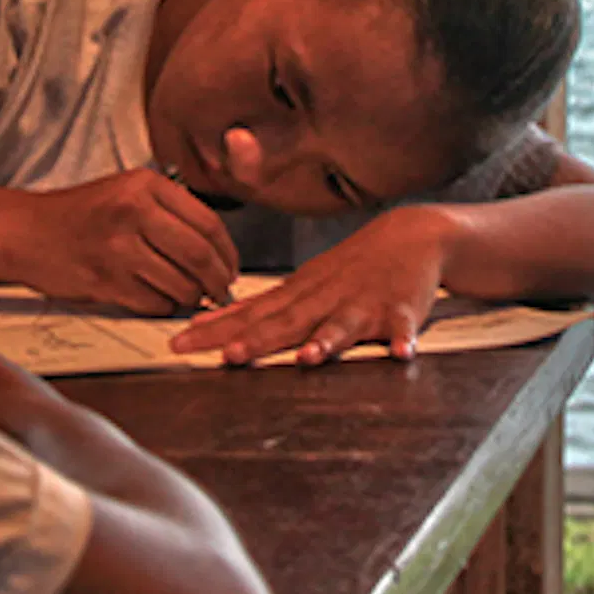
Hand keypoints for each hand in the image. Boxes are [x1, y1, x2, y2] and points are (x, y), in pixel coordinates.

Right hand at [0, 167, 240, 315]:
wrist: (25, 231)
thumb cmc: (78, 214)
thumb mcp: (125, 191)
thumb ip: (168, 210)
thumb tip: (215, 247)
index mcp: (145, 185)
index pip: (208, 222)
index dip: (228, 252)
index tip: (231, 267)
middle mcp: (133, 212)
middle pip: (199, 256)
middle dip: (218, 281)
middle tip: (222, 291)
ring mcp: (118, 248)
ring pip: (180, 284)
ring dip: (191, 297)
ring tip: (189, 296)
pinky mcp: (106, 281)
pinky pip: (153, 303)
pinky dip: (163, 306)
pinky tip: (158, 299)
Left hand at [172, 207, 454, 365]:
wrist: (412, 235)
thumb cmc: (351, 266)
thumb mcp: (302, 283)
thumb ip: (261, 309)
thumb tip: (210, 324)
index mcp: (299, 294)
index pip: (249, 314)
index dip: (216, 330)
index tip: (181, 344)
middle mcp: (325, 299)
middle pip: (287, 322)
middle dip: (258, 340)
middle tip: (229, 356)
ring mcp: (363, 304)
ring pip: (342, 325)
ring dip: (326, 342)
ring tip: (310, 358)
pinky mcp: (401, 310)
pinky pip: (402, 327)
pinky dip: (402, 338)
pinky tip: (400, 352)